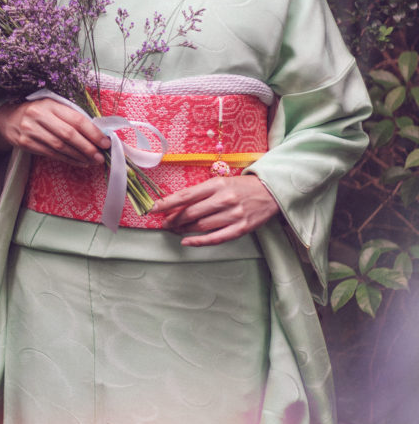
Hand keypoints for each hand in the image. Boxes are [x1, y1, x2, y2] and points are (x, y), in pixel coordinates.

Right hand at [0, 99, 109, 166]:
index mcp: (49, 103)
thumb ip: (70, 115)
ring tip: (93, 161)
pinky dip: (68, 159)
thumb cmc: (36, 111)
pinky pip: (51, 154)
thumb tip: (97, 131)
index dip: (93, 132)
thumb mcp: (52, 106)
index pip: (75, 119)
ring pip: (60, 147)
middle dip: (88, 147)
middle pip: (68, 135)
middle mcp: (39, 115)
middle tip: (101, 156)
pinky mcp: (25, 144)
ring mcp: (30, 130)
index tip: (105, 142)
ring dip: (79, 156)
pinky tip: (79, 162)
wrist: (7, 119)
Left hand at [148, 175, 278, 246]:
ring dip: (183, 230)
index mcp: (217, 184)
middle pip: (191, 213)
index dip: (167, 203)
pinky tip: (186, 241)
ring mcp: (233, 215)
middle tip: (163, 223)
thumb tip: (177, 202)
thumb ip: (201, 192)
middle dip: (173, 219)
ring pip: (201, 226)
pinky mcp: (241, 229)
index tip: (152, 209)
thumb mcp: (221, 182)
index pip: (186, 195)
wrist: (271, 192)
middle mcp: (224, 199)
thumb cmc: (241, 187)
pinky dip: (199, 241)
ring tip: (173, 230)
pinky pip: (216, 238)